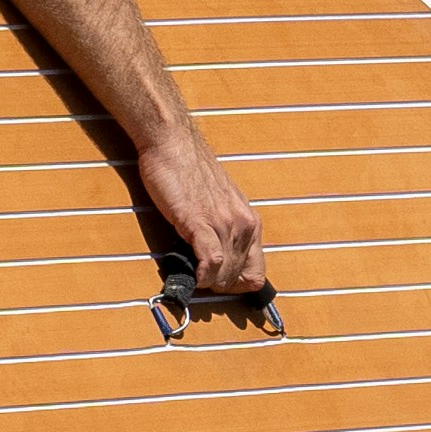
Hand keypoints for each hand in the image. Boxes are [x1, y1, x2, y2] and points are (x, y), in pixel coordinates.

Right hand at [142, 138, 266, 297]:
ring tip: (193, 278)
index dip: (238, 287)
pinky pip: (210, 261)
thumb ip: (223, 228)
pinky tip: (192, 276)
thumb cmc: (190, 172)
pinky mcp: (199, 221)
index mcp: (250, 221)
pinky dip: (202, 276)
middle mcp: (243, 224)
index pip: (257, 273)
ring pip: (225, 274)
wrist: (173, 144)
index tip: (219, 285)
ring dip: (208, 284)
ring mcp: (223, 223)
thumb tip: (216, 258)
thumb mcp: (219, 204)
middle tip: (200, 281)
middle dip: (219, 286)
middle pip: (238, 277)